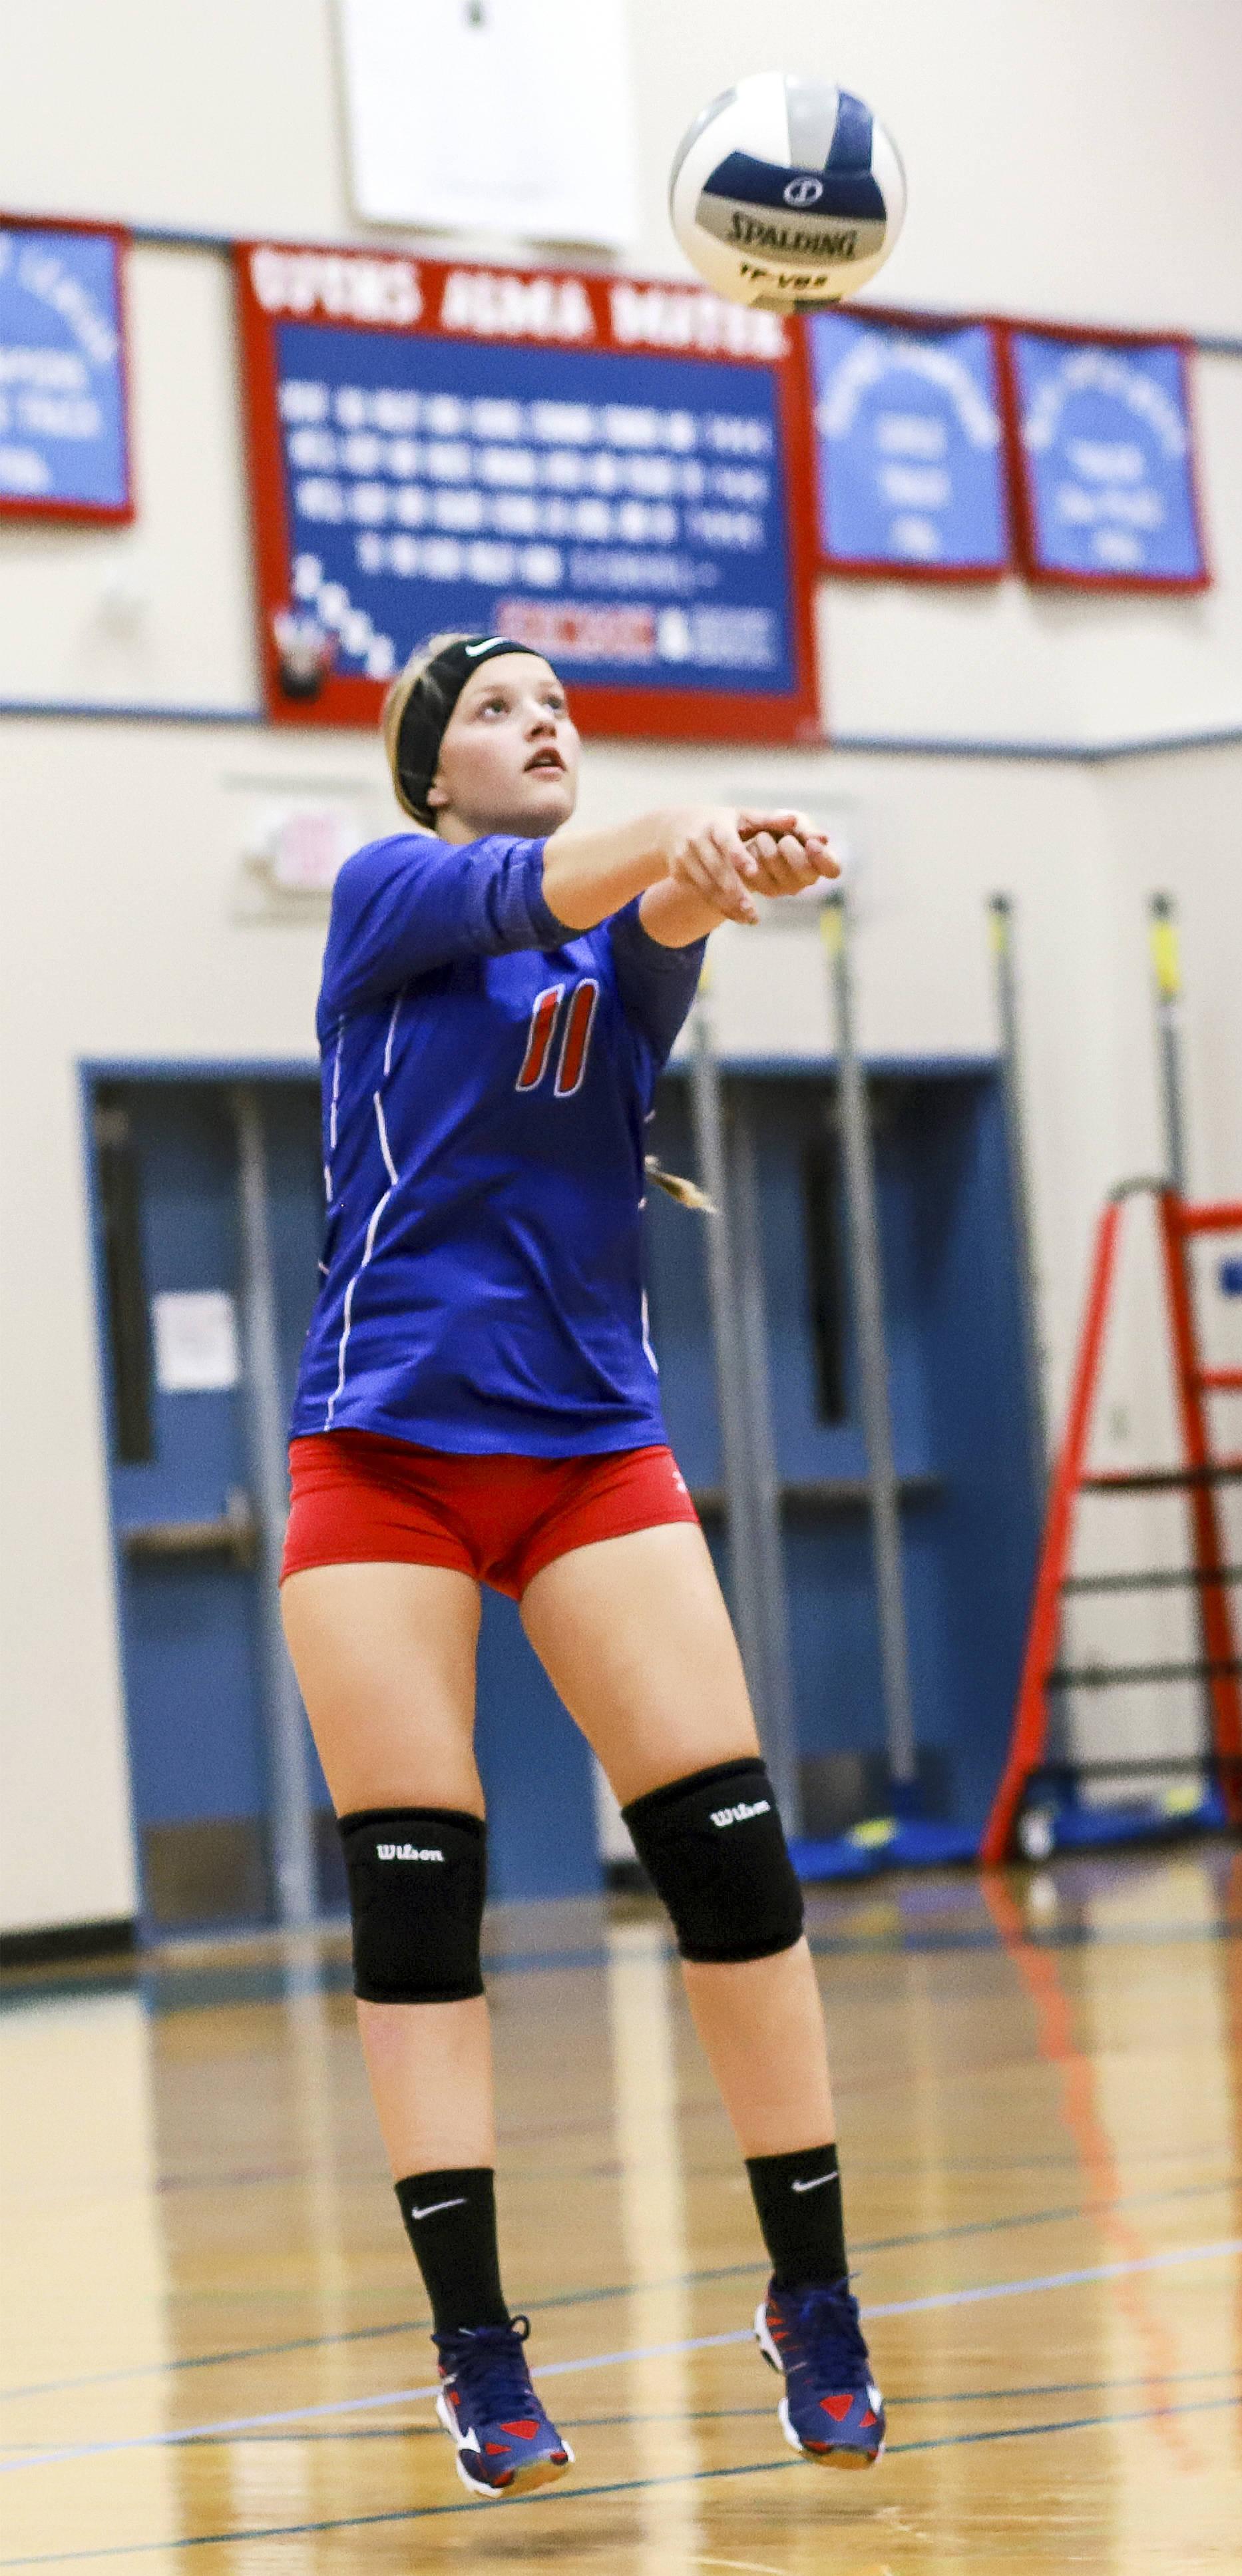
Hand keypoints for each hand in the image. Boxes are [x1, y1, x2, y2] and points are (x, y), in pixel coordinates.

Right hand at [656, 807, 763, 924]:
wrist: (675, 826)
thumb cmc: (721, 822)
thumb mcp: (741, 816)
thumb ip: (768, 820)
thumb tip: (795, 820)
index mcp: (717, 824)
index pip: (727, 841)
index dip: (739, 856)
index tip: (753, 872)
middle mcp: (697, 840)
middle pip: (717, 869)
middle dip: (734, 891)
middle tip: (752, 910)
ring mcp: (685, 857)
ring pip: (707, 886)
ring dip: (727, 905)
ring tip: (749, 919)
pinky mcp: (678, 872)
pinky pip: (701, 892)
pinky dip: (719, 906)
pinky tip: (736, 916)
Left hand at [737, 810, 839, 901]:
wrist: (751, 838)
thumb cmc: (783, 828)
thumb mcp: (796, 821)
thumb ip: (807, 828)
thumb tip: (823, 838)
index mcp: (822, 861)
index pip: (833, 869)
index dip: (822, 857)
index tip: (811, 842)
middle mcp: (808, 878)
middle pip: (804, 868)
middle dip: (789, 846)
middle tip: (783, 838)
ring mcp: (788, 888)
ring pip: (775, 862)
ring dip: (766, 842)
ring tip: (764, 837)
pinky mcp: (768, 891)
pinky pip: (756, 869)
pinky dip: (753, 851)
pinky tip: (755, 850)